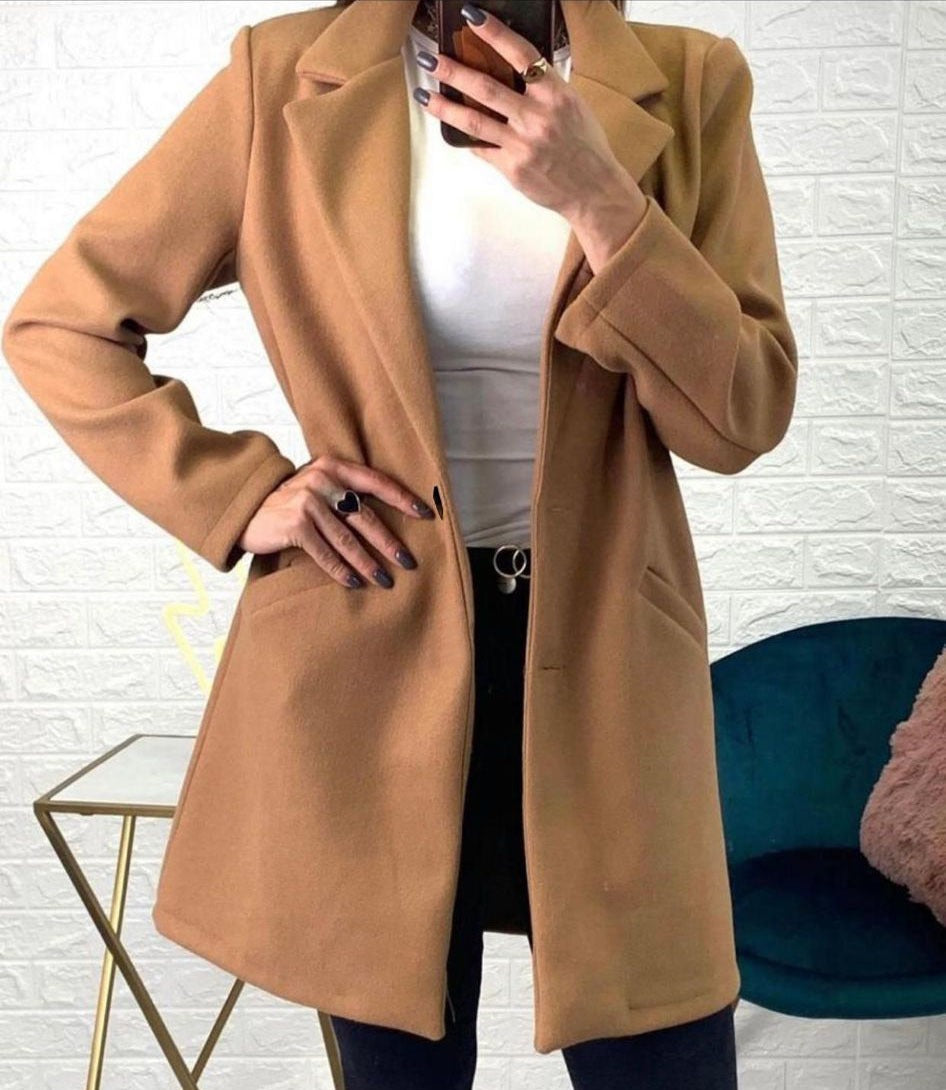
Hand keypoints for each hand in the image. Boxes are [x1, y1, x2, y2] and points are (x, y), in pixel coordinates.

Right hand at [237, 454, 435, 588]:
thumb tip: (382, 516)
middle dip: (389, 542)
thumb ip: (342, 491)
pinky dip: (341, 571)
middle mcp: (321, 479)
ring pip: (348, 539)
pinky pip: (325, 553)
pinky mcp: (295, 524)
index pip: (376, 481)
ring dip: (368, 563)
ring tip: (384, 580)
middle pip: (365, 516)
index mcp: (332, 466)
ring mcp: (308, 501)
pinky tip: (354, 583)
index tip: (426, 515)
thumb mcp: (314, 485)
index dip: (402, 498)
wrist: (243, 509)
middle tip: (408, 561)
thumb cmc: (286, 502)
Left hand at [411, 3, 646, 238]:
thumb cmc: (585, 147)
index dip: (494, 33)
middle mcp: (537, 117)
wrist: (594, 190)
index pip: (521, 54)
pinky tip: (450, 128)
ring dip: (446, 106)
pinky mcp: (513, 168)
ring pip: (475, 120)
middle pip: (487, 87)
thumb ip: (543, 89)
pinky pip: (482, 149)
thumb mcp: (572, 106)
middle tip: (432, 60)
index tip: (471, 17)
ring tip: (426, 95)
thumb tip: (512, 70)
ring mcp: (523, 144)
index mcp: (555, 94)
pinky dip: (465, 137)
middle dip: (454, 71)